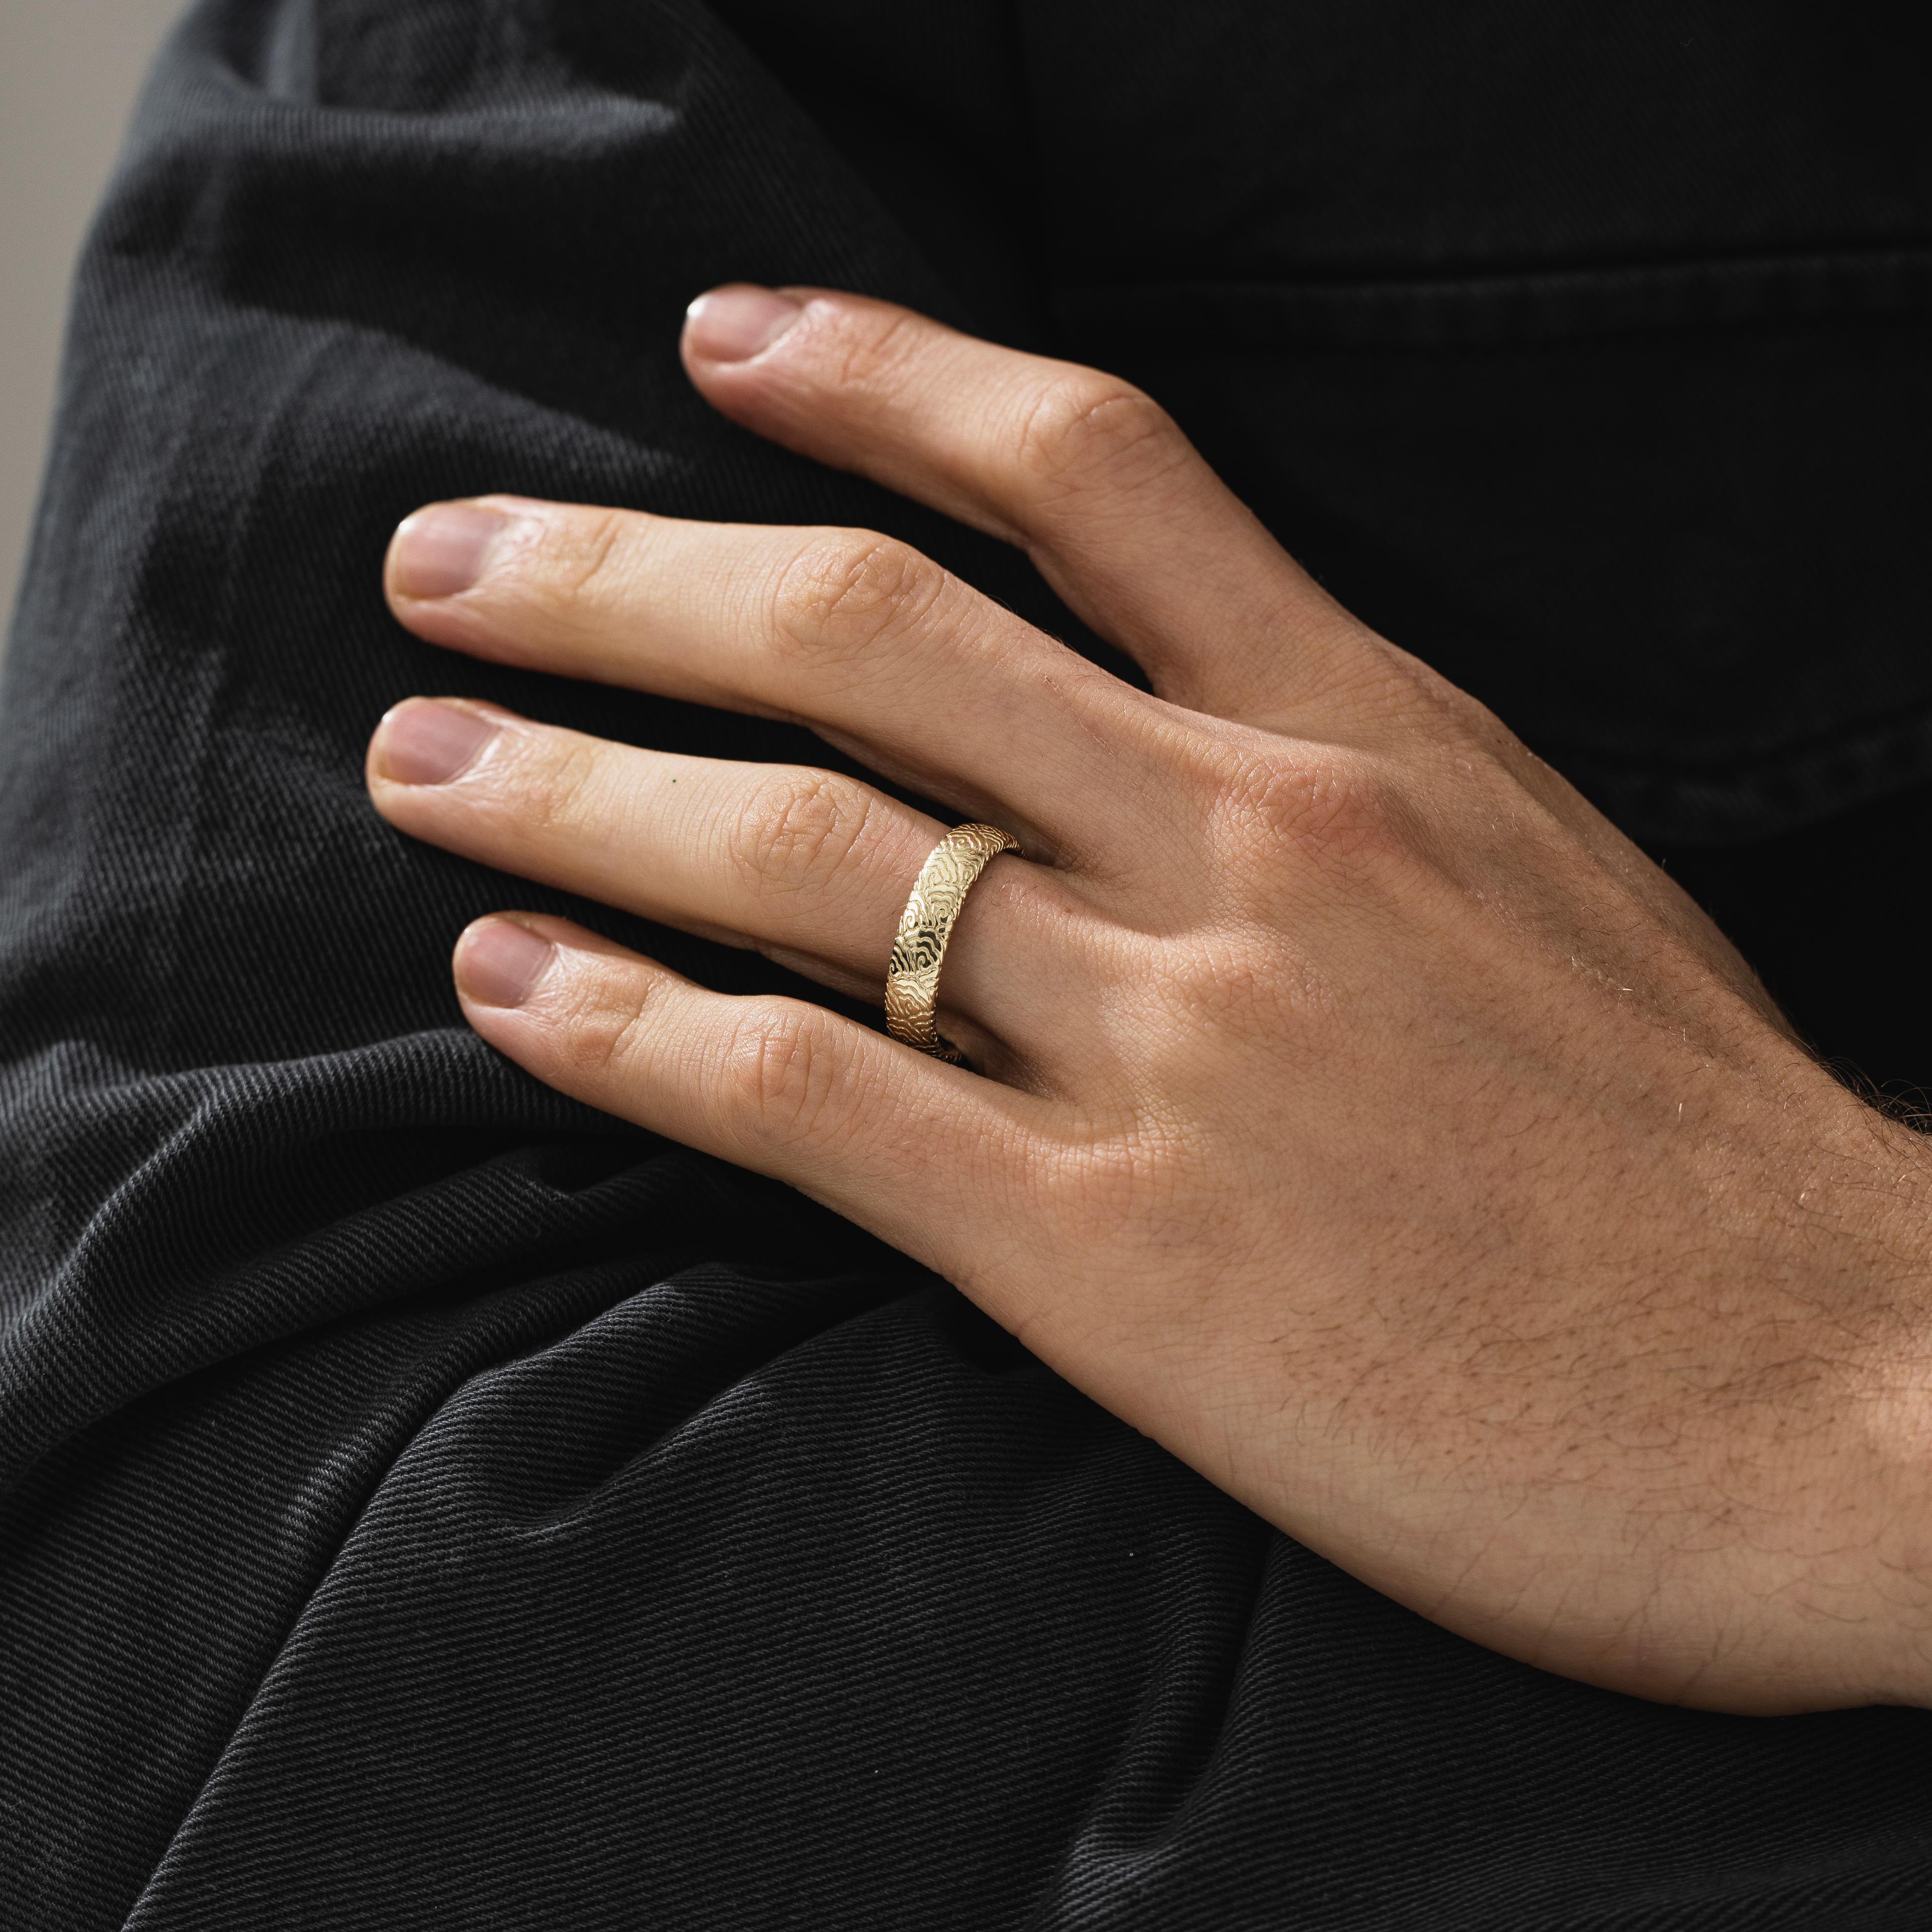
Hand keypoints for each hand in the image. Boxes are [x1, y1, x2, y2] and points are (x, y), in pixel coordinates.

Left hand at [367, 285, 1931, 1712]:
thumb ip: (1337, 795)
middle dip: (626, 579)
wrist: (1855, 1397)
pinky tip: (512, 986)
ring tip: (419, 757)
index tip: (720, 346)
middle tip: (449, 560)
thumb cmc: (1698, 1155)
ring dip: (573, 786)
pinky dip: (638, 1032)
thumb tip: (1141, 749)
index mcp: (1370, 737)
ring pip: (808, 852)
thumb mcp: (1535, 883)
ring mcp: (1183, 1051)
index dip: (875, 376)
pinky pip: (820, 1096)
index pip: (1084, 468)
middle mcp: (1254, 847)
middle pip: (871, 631)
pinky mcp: (1123, 1261)